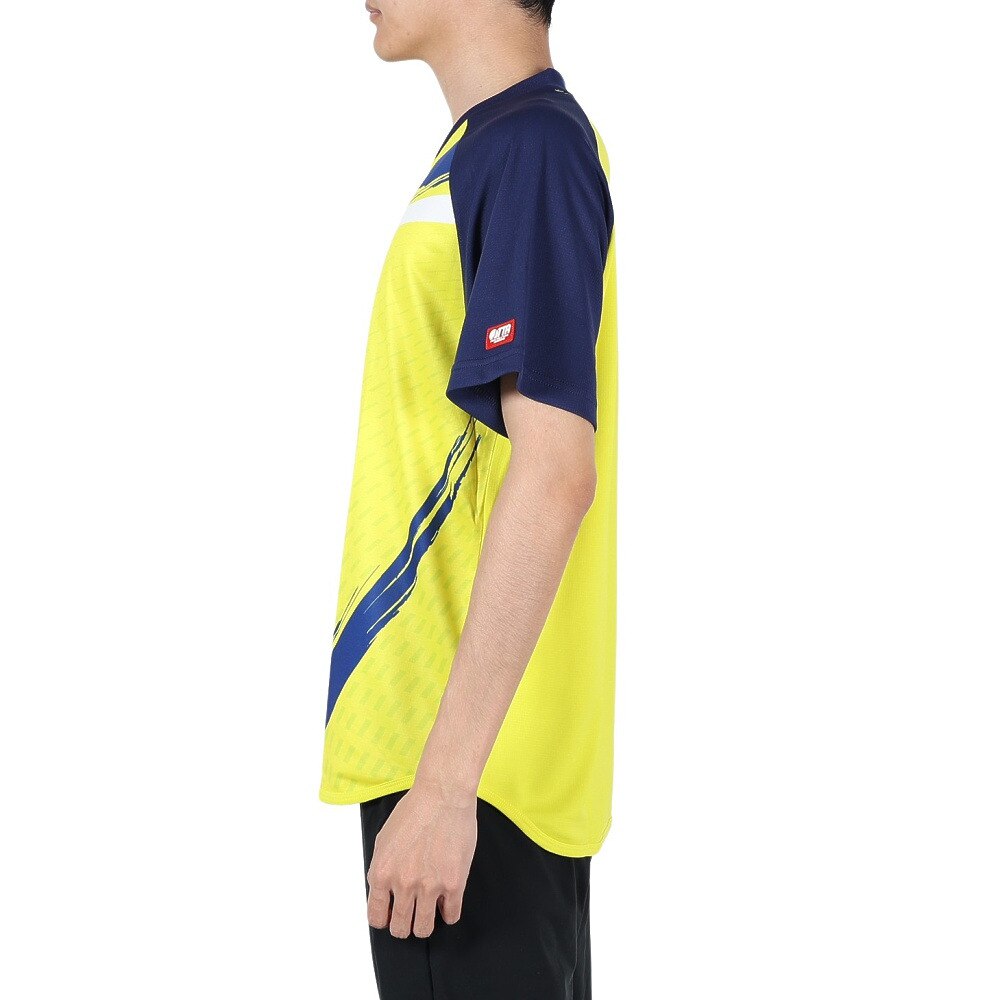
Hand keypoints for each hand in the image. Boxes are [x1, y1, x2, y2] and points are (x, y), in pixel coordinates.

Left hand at [366, 779, 477, 937]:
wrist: (443, 794)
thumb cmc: (414, 809)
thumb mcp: (384, 839)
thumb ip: (382, 869)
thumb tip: (384, 893)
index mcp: (382, 873)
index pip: (376, 917)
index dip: (384, 919)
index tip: (391, 916)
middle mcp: (403, 883)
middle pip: (400, 928)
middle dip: (404, 925)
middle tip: (411, 916)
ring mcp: (430, 885)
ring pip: (424, 929)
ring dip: (425, 924)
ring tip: (428, 912)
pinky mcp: (454, 882)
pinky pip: (452, 916)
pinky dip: (449, 913)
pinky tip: (447, 901)